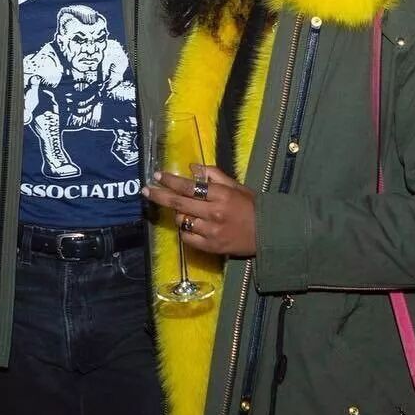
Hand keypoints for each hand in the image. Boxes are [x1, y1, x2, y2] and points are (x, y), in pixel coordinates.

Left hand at [141, 165, 257, 256]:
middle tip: (145, 190)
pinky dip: (185, 230)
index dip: (171, 181)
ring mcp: (211, 232)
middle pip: (179, 203)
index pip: (189, 186)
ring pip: (182, 220)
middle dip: (159, 195)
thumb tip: (192, 167)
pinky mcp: (211, 247)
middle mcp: (214, 213)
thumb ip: (214, 175)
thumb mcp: (236, 186)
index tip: (157, 175)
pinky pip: (187, 238)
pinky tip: (189, 225)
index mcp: (221, 195)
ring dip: (178, 213)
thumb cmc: (252, 206)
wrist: (268, 233)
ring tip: (183, 210)